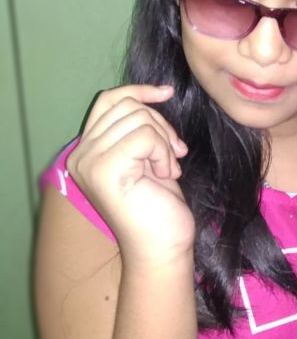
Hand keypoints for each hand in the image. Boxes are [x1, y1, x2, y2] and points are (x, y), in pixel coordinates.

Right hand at [67, 85, 194, 267]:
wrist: (162, 246)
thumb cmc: (159, 205)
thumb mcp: (147, 156)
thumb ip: (139, 128)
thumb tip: (158, 92)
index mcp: (86, 150)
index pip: (109, 100)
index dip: (139, 92)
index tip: (166, 93)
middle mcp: (80, 155)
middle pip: (126, 106)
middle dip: (160, 124)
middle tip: (174, 153)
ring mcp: (89, 162)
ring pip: (138, 118)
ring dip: (164, 141)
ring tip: (168, 167)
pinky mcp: (104, 169)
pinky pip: (144, 136)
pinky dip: (163, 152)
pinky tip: (166, 175)